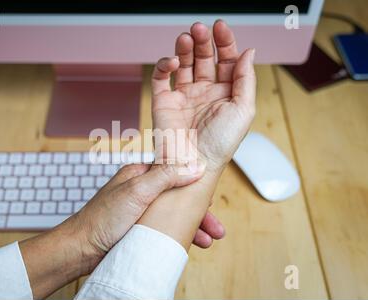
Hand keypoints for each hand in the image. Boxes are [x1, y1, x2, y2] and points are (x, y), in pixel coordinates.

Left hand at [20, 163, 223, 298]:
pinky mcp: (141, 228)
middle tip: (216, 226)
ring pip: (174, 215)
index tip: (212, 192)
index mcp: (140, 174)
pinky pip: (166, 229)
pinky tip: (190, 243)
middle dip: (199, 211)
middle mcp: (143, 190)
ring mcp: (142, 210)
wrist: (81, 249)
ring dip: (193, 226)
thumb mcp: (136, 191)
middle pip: (178, 196)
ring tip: (209, 238)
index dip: (195, 182)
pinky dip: (180, 235)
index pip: (175, 171)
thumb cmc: (101, 218)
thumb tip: (196, 166)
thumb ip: (166, 176)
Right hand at [151, 20, 255, 169]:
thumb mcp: (243, 109)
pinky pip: (161, 77)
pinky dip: (164, 65)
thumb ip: (246, 79)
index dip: (224, 42)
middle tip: (200, 29)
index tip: (220, 27)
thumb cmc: (220, 143)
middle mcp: (205, 92)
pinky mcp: (164, 101)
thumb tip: (249, 52)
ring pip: (183, 63)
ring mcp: (183, 96)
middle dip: (203, 41)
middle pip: (204, 58)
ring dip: (185, 48)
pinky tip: (172, 61)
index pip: (226, 60)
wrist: (192, 163)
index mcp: (226, 93)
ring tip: (186, 38)